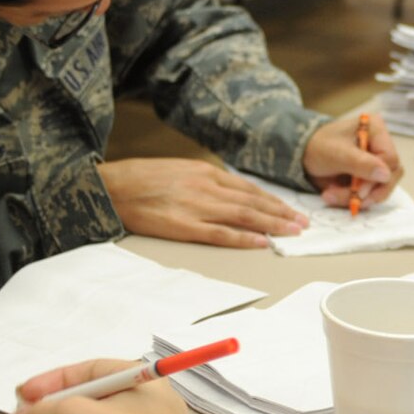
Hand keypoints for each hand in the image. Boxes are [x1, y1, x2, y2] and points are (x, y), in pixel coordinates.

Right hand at [97, 157, 307, 248]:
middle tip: (303, 223)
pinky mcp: (183, 225)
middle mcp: (205, 186)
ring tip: (293, 233)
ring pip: (243, 216)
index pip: (247, 188)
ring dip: (272, 225)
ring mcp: (195, 206)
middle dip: (281, 213)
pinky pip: (220, 233)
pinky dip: (243, 238)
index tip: (290, 209)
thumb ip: (202, 181)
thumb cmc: (139, 179)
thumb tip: (227, 194)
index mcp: (204, 171)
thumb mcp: (177, 170)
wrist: (109, 186)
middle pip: (252, 201)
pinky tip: (261, 243)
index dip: (272, 200)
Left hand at [304, 113, 400, 209]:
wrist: (303, 155)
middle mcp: (380, 146)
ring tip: (332, 196)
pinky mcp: (368, 177)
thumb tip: (385, 175)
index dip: (378, 178)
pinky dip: (351, 199)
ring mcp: (375, 163)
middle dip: (369, 192)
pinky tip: (333, 196)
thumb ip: (361, 164)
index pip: (390, 159)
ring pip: (380, 188)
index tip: (359, 191)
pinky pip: (369, 194)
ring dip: (357, 198)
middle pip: (389, 176)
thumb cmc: (319, 146)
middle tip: (351, 201)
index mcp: (376, 131)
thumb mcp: (338, 154)